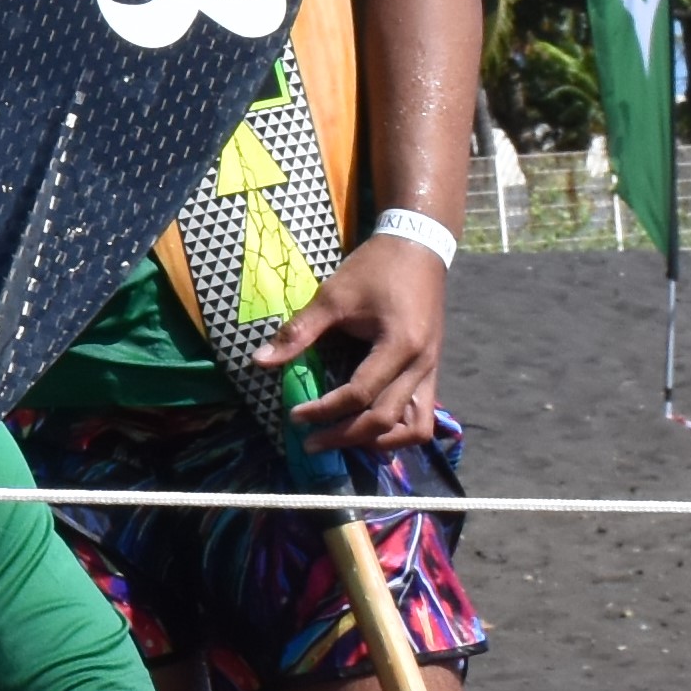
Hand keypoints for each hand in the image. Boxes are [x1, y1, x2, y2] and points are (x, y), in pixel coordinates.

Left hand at [255, 232, 445, 453]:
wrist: (419, 247)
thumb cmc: (375, 269)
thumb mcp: (332, 296)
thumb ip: (298, 332)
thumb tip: (259, 362)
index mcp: (400, 346)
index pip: (360, 394)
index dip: (324, 410)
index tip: (295, 416)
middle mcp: (422, 365)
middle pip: (386, 420)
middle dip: (345, 437)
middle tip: (310, 443)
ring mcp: (431, 370)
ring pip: (415, 427)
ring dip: (379, 441)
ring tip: (342, 441)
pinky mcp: (430, 370)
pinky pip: (421, 413)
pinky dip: (396, 428)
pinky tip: (366, 429)